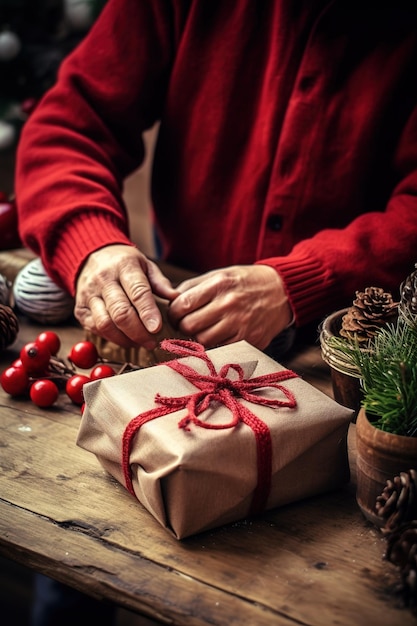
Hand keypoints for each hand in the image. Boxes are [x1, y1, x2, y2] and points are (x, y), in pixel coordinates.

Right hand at [74, 244, 177, 348]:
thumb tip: (175, 298)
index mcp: (124, 266)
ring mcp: (89, 295)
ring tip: (140, 342)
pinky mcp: (80, 309)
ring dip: (125, 339)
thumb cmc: (124, 264)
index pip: (137, 292)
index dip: (148, 312)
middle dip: (138, 332)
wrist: (90, 257)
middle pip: (120, 312)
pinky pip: (95, 329)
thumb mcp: (145, 265)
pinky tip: (125, 339)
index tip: (157, 328)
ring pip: (105, 324)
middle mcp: (103, 280)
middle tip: (152, 342)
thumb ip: (160, 283)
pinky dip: (112, 338)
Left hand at [168, 265, 292, 349]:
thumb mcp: (220, 274)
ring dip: (198, 337)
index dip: (173, 313)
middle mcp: (229, 304)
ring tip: (203, 329)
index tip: (175, 315)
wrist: (282, 291)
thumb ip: (193, 287)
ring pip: (203, 340)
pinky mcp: (249, 339)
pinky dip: (215, 345)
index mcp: (219, 284)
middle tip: (187, 324)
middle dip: (183, 327)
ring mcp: (240, 324)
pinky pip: (221, 349)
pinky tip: (218, 335)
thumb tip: (169, 300)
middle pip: (189, 326)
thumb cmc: (246, 282)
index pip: (182, 305)